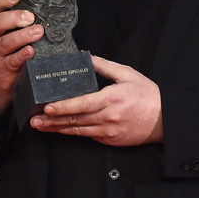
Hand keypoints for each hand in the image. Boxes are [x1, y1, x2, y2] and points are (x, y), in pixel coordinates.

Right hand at [0, 0, 42, 115]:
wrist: (0, 79)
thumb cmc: (11, 50)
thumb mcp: (12, 33)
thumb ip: (24, 21)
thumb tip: (50, 7)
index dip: (2, 0)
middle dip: (13, 18)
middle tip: (30, 16)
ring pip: (6, 42)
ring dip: (22, 36)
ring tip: (38, 31)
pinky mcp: (4, 68)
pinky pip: (12, 61)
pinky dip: (22, 55)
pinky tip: (31, 51)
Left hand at [29, 56, 163, 145]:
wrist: (164, 119)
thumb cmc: (148, 95)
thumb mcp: (128, 74)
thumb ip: (105, 66)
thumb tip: (86, 58)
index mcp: (111, 99)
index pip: (81, 104)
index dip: (62, 107)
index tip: (47, 107)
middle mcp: (108, 117)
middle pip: (74, 120)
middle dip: (52, 120)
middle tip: (34, 120)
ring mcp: (109, 130)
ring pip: (78, 131)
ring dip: (58, 129)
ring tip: (42, 126)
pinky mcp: (111, 139)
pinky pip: (89, 136)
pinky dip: (75, 132)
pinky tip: (63, 129)